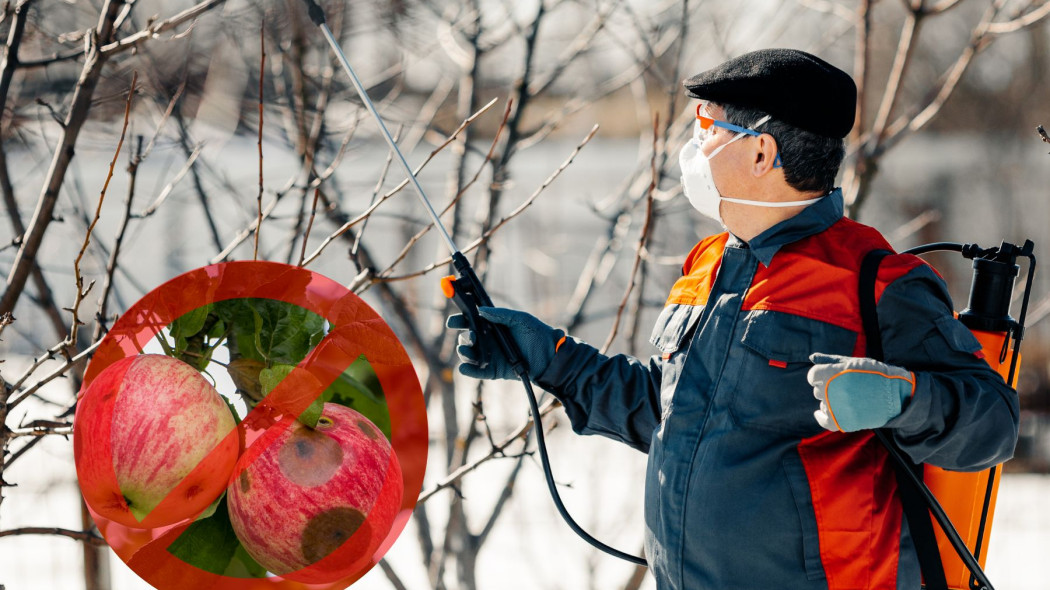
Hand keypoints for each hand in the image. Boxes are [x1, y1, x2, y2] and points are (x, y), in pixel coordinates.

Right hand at [446, 306, 563, 380]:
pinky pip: (477, 371)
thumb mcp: (520, 319)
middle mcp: (489, 341)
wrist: (550, 356)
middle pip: (466, 339)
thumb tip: (481, 310)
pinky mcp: (494, 371)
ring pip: (468, 355)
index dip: (459, 320)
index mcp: (493, 326)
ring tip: (468, 351)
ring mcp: (490, 356)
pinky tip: (465, 367)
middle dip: (463, 338)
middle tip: (470, 336)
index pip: (471, 321)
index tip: (452, 322)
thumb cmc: (537, 334)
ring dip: (464, 353)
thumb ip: (501, 314)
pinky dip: (468, 370)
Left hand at [807, 353, 914, 431]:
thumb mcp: (852, 361)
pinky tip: (820, 414)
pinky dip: (822, 417)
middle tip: (846, 386)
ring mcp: (838, 408)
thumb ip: (830, 360)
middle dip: (827, 387)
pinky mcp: (845, 422)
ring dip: (830, 401)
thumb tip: (812, 357)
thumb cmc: (874, 374)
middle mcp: (832, 391)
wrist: (895, 394)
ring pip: (823, 404)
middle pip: (818, 390)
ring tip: (849, 397)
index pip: (813, 376)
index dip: (819, 375)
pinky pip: (825, 421)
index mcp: (833, 374)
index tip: (828, 376)